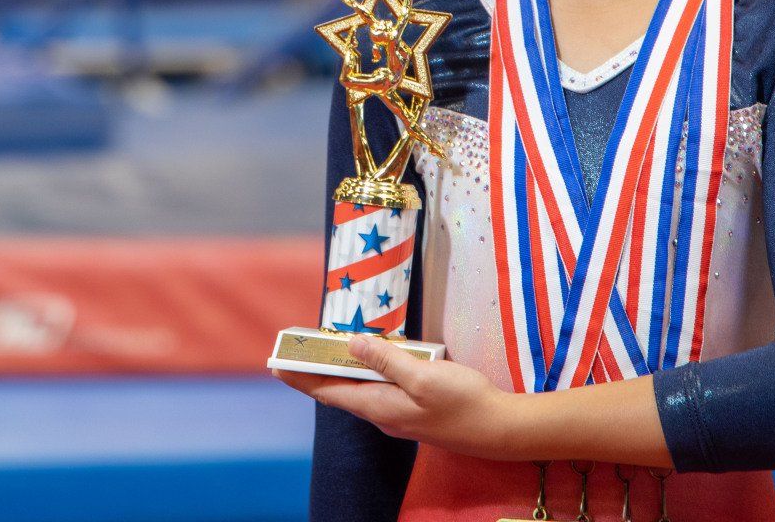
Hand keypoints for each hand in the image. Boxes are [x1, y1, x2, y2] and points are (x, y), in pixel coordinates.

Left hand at [273, 335, 518, 457]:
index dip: (300, 377)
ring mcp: (398, 414)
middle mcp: (382, 414)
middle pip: (339, 391)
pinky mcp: (413, 409)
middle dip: (315, 370)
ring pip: (359, 390)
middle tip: (296, 348)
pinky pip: (379, 388)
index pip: (327, 391)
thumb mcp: (423, 375)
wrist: (499, 428)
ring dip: (340, 370)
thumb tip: (351, 345)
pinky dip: (366, 372)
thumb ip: (386, 360)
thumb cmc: (463, 402)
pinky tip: (370, 359)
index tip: (275, 363)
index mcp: (378, 407)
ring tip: (323, 349)